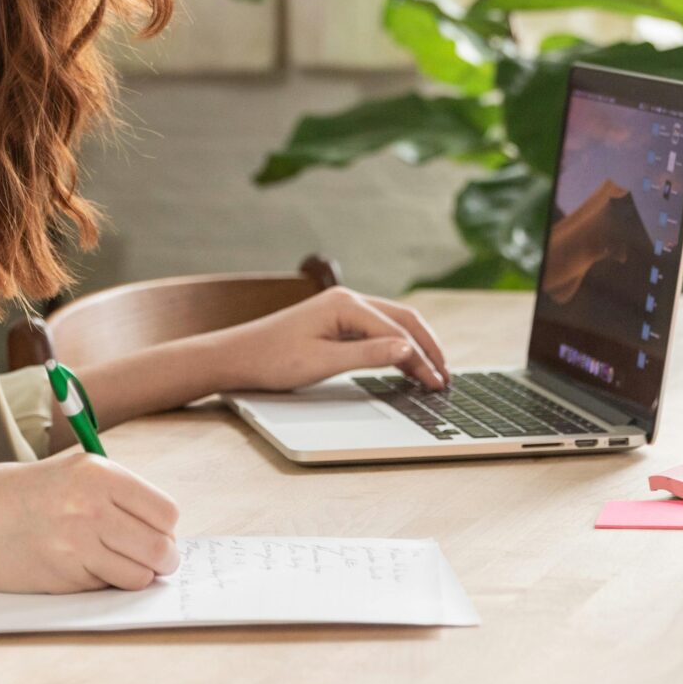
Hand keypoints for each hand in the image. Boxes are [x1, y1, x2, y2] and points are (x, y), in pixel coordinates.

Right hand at [0, 448, 179, 592]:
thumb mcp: (68, 473)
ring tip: (115, 565)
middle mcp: (92, 505)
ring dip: (136, 576)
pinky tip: (86, 571)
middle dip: (162, 559)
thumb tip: (162, 529)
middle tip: (150, 561)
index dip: (165, 529)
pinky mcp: (64, 575)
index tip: (155, 535)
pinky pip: (109, 587)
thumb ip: (113, 494)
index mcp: (97, 472)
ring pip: (142, 574)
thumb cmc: (15, 496)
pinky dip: (107, 585)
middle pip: (161, 547)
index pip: (164, 511)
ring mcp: (78, 542)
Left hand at [215, 286, 449, 395]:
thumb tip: (407, 349)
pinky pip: (376, 329)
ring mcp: (342, 308)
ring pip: (391, 323)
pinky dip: (395, 346)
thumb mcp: (322, 362)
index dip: (421, 360)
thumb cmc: (273, 360)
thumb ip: (366, 355)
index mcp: (344, 304)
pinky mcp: (336, 320)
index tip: (438, 384)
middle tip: (445, 377)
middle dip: (427, 347)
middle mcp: (347, 299)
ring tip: (433, 374)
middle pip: (402, 319)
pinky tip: (405, 364)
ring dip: (414, 346)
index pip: (396, 332)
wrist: (237, 356)